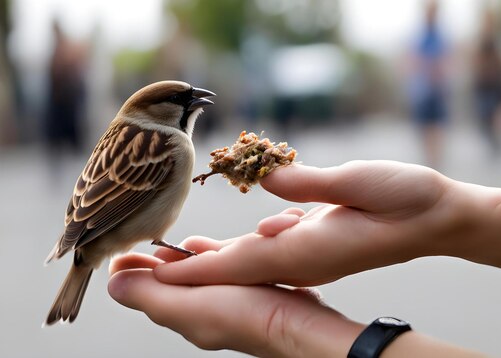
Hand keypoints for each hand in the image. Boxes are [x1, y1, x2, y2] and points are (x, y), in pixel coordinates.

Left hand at [108, 238, 364, 356]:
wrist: (300, 326)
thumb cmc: (248, 317)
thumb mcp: (189, 304)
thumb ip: (150, 295)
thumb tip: (114, 284)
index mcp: (182, 316)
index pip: (146, 293)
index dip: (132, 271)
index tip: (120, 252)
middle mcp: (202, 313)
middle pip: (169, 285)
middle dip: (155, 264)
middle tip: (143, 243)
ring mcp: (227, 305)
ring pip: (196, 279)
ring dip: (182, 261)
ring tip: (173, 243)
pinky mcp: (250, 296)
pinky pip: (222, 276)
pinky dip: (211, 262)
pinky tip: (212, 251)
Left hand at [153, 161, 456, 286]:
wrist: (438, 218)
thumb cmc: (407, 197)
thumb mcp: (361, 180)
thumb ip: (312, 183)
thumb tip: (266, 177)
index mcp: (307, 248)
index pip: (237, 262)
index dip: (193, 268)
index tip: (151, 272)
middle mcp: (302, 259)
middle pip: (232, 269)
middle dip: (185, 271)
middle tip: (141, 265)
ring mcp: (310, 257)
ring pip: (245, 264)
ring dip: (205, 262)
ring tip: (169, 255)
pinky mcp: (317, 247)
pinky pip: (264, 255)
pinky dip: (234, 252)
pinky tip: (222, 245)